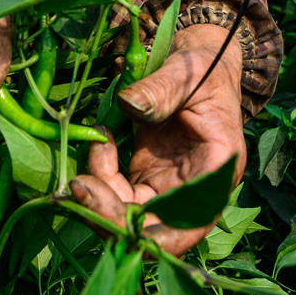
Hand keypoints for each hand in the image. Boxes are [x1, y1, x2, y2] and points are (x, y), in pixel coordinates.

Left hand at [68, 23, 244, 254]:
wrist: (202, 61)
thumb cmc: (204, 65)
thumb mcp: (186, 72)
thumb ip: (161, 90)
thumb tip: (129, 104)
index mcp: (217, 169)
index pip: (187, 225)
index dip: (147, 233)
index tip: (108, 207)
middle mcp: (196, 189)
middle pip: (152, 231)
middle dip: (110, 217)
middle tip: (78, 185)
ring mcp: (170, 186)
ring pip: (130, 216)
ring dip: (99, 197)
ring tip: (92, 151)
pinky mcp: (149, 178)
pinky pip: (119, 193)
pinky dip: (100, 175)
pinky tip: (100, 142)